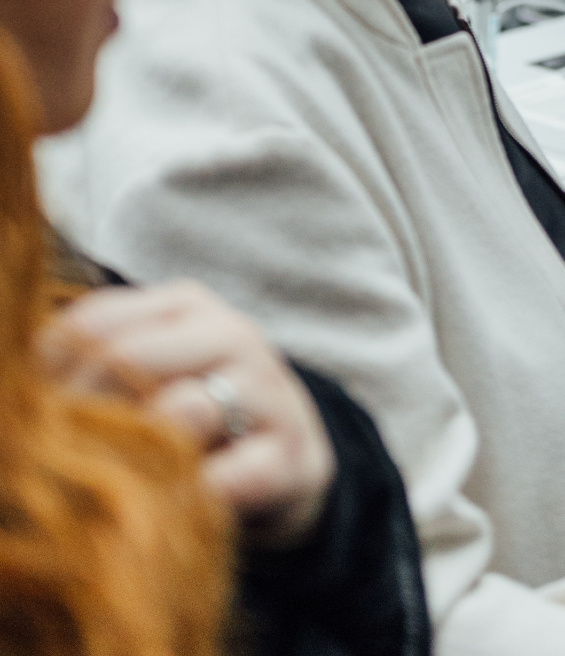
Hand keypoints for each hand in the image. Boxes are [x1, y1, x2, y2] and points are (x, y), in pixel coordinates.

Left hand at [39, 281, 334, 546]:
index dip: (49, 370)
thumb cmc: (197, 409)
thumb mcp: (151, 370)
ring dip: (139, 457)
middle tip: (60, 459)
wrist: (287, 454)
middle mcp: (230, 333)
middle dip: (82, 414)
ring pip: (181, 412)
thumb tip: (27, 375)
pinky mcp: (289, 456)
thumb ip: (99, 361)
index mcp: (187, 305)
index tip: (34, 413)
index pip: (95, 321)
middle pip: (129, 358)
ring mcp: (265, 391)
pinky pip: (228, 479)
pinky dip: (192, 498)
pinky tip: (175, 506)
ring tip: (118, 482)